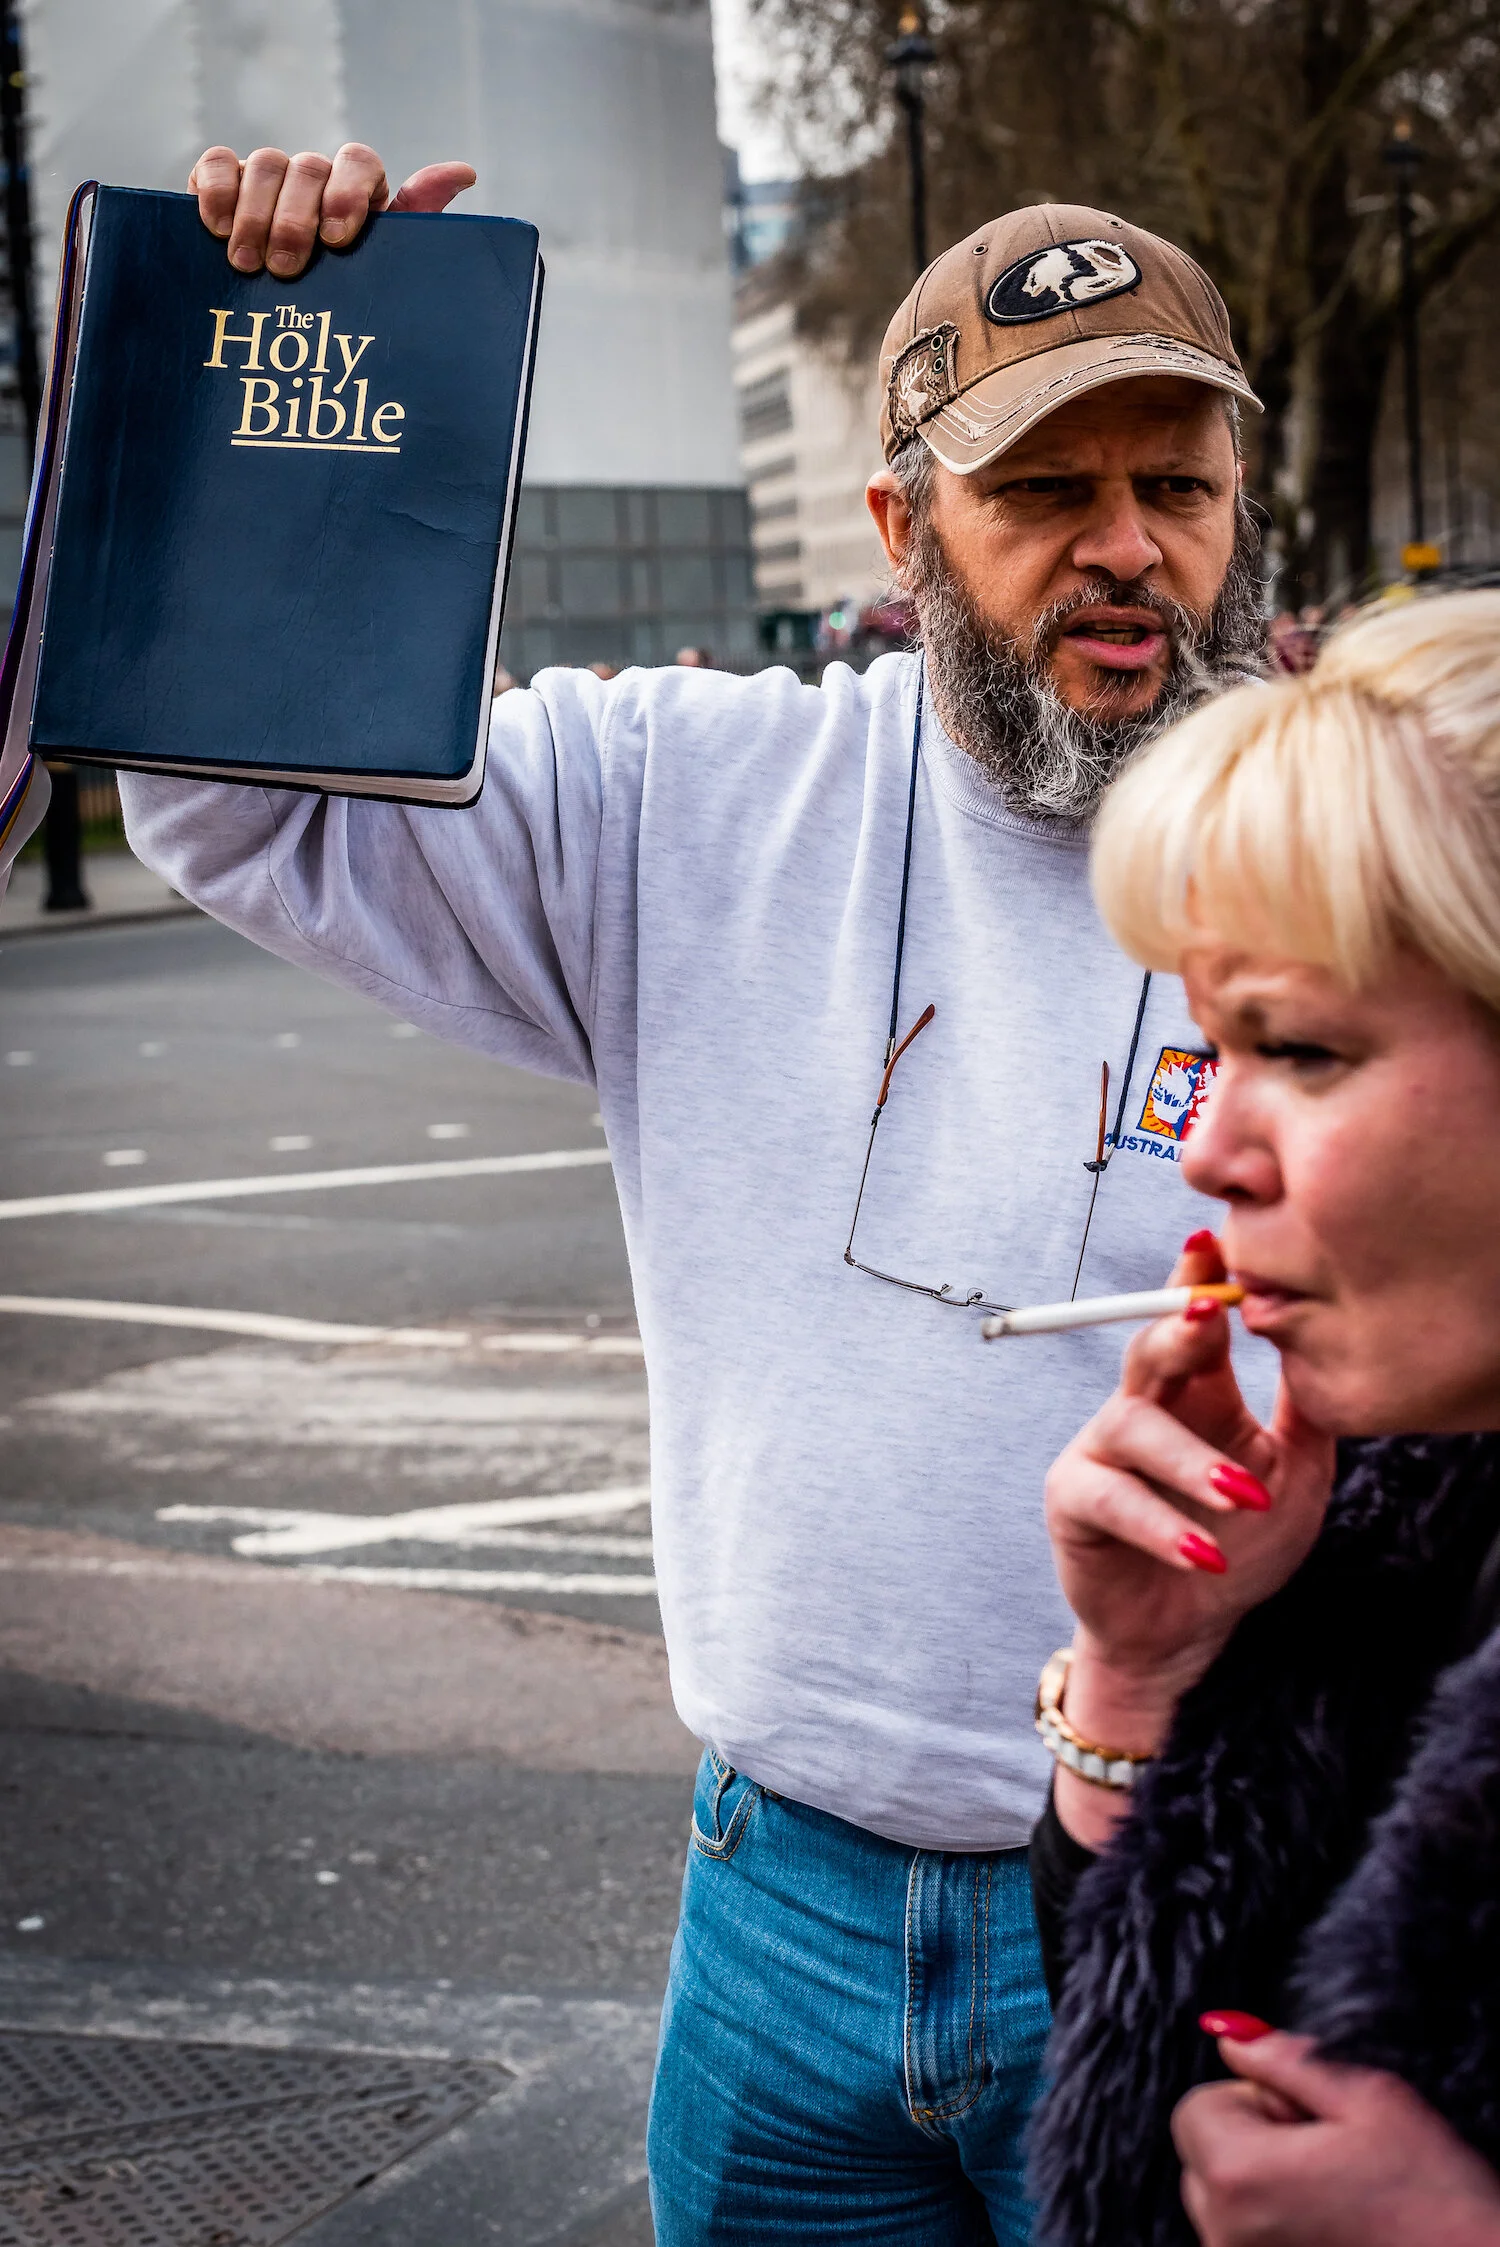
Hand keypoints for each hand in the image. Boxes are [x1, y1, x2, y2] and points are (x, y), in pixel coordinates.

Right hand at [188, 144, 477, 278]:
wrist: (286, 332)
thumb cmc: (345, 299)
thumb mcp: (384, 269)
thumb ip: (418, 221)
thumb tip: (463, 171)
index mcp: (356, 191)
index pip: (358, 162)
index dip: (348, 193)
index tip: (338, 240)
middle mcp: (313, 177)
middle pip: (305, 167)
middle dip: (294, 218)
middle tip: (286, 269)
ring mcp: (267, 177)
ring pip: (262, 165)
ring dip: (254, 215)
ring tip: (247, 264)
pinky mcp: (223, 182)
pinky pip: (216, 164)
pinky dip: (215, 190)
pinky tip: (213, 227)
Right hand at [1044, 1231, 1333, 1846]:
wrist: (1185, 1631)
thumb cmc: (1238, 1548)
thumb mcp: (1294, 1480)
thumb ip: (1303, 1416)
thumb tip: (1320, 1343)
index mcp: (1197, 1395)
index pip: (1193, 1324)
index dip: (1198, 1282)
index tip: (1213, 1243)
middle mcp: (1143, 1409)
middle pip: (1150, 1350)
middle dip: (1177, 1327)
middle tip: (1207, 1316)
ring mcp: (1102, 1451)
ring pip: (1134, 1425)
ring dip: (1192, 1463)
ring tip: (1246, 1500)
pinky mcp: (1074, 1501)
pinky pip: (1110, 1497)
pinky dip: (1161, 1524)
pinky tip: (1205, 1554)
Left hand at [1173, 2023, 1499, 2246]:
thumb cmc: (1434, 2195)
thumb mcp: (1369, 2098)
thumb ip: (1285, 2059)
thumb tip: (1230, 2036)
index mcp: (1238, 2174)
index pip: (1195, 2106)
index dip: (1252, 2099)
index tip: (1305, 2116)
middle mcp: (1225, 2233)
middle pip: (1203, 2158)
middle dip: (1252, 2141)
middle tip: (1326, 2153)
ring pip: (1225, 2204)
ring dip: (1264, 2186)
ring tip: (1337, 2193)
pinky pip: (1246, 2241)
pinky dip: (1276, 2227)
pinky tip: (1335, 2227)